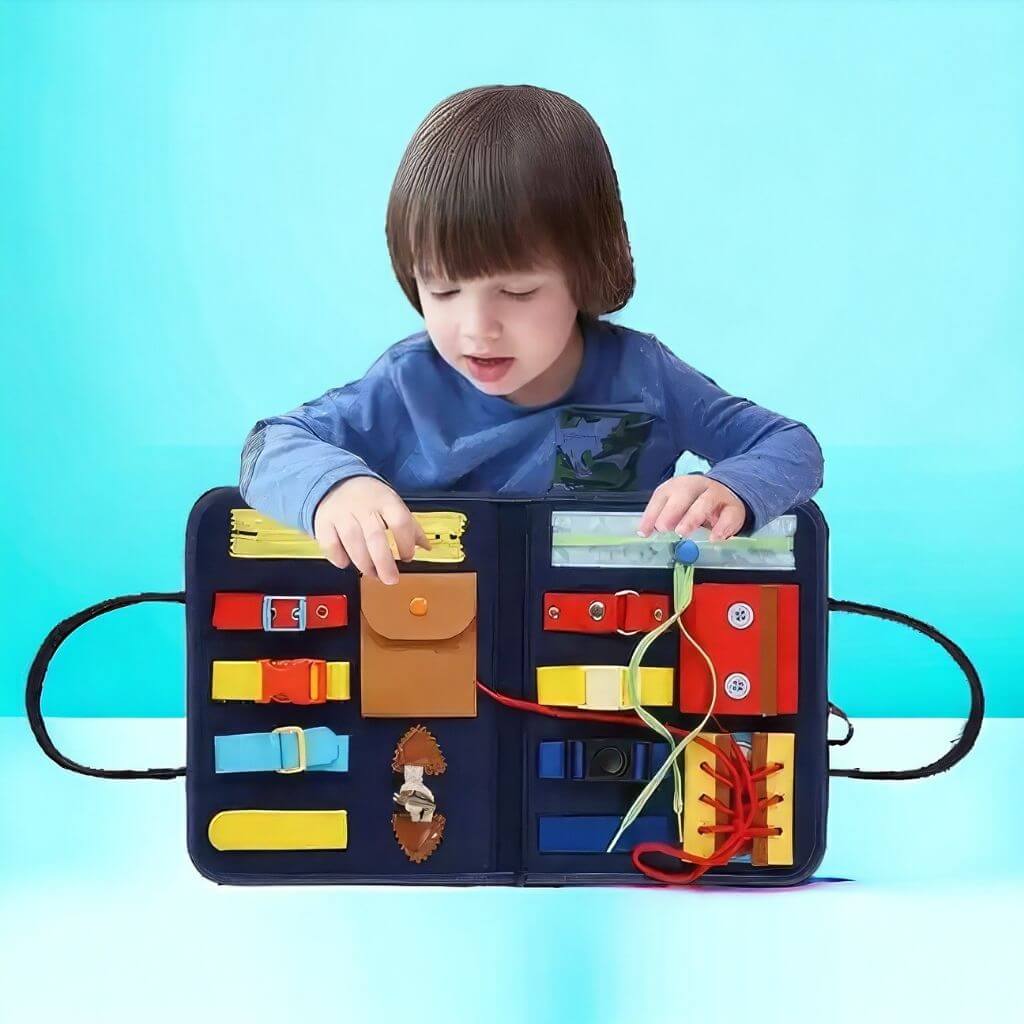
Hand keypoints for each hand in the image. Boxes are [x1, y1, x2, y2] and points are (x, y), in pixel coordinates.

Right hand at [312, 476, 431, 584]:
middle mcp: (363, 506)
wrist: (335, 481)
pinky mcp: (324, 522)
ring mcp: (342, 513)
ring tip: (373, 573)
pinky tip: (346, 563)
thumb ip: (410, 526)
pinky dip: (339, 557)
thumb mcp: (393, 504)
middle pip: (375, 537)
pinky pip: (331, 544)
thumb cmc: (370, 498)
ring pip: (353, 542)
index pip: (400, 521)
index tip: (408, 557)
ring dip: (364, 563)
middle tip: (391, 579)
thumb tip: (427, 547)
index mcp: (385, 500)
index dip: (406, 543)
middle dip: (384, 562)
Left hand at [636, 475, 746, 541]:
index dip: (651, 513)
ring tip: (683, 532)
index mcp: (678, 485)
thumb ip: (663, 518)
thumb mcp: (678, 507)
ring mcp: (716, 495)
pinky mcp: (733, 508)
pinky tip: (714, 538)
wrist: (728, 495)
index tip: (644, 532)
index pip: (662, 495)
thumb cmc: (696, 504)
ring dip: (693, 517)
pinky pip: (729, 515)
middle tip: (663, 527)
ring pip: (705, 502)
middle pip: (684, 493)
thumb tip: (646, 532)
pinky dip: (722, 527)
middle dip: (671, 510)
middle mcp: (697, 486)